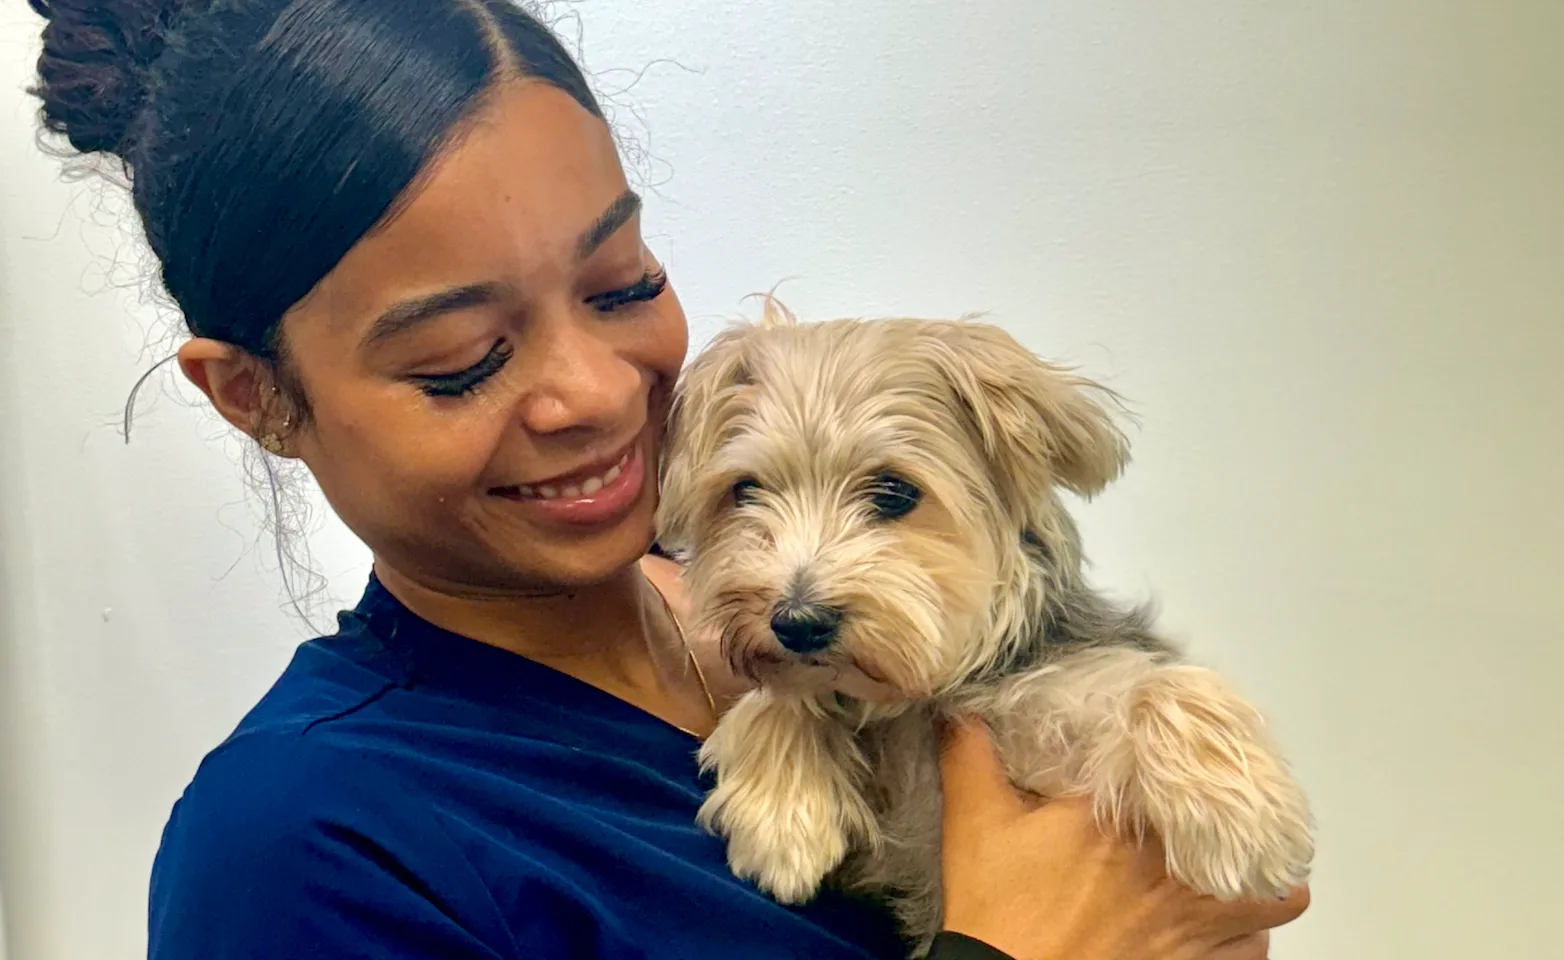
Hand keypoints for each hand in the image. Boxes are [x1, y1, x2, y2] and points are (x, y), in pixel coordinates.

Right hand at [938, 718, 1308, 959]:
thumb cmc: (996, 910)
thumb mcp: (974, 822)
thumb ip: (971, 754)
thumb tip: (962, 708)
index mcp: (1121, 815)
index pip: (1185, 765)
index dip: (1198, 760)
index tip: (1184, 760)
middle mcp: (1170, 862)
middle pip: (1250, 826)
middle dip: (1239, 819)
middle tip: (1219, 817)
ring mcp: (1193, 920)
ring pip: (1273, 893)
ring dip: (1255, 882)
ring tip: (1229, 875)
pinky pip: (1257, 947)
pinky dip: (1245, 936)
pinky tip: (1215, 928)